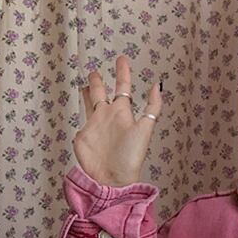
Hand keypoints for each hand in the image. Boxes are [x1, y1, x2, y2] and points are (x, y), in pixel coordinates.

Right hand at [73, 55, 162, 186]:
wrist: (111, 178)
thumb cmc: (130, 157)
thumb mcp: (145, 129)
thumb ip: (152, 107)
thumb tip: (157, 85)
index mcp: (123, 113)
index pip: (122, 87)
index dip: (122, 73)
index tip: (122, 59)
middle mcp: (108, 116)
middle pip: (102, 93)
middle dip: (99, 82)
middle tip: (94, 71)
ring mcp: (94, 125)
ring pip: (90, 104)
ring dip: (88, 93)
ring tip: (85, 83)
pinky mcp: (82, 135)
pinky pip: (82, 121)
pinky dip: (81, 113)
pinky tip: (80, 112)